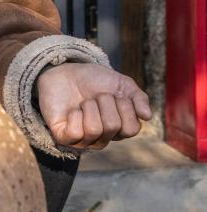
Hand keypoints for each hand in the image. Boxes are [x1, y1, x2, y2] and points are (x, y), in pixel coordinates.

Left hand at [36, 63, 151, 149]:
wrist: (66, 72)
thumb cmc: (95, 81)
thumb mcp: (122, 84)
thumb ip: (139, 98)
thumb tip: (147, 117)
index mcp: (119, 129)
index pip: (132, 129)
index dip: (125, 107)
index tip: (116, 95)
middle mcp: (103, 139)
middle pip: (113, 126)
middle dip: (105, 102)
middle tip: (96, 96)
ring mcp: (83, 140)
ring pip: (94, 130)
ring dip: (89, 107)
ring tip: (84, 102)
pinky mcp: (64, 137)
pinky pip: (75, 133)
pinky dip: (75, 115)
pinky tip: (72, 111)